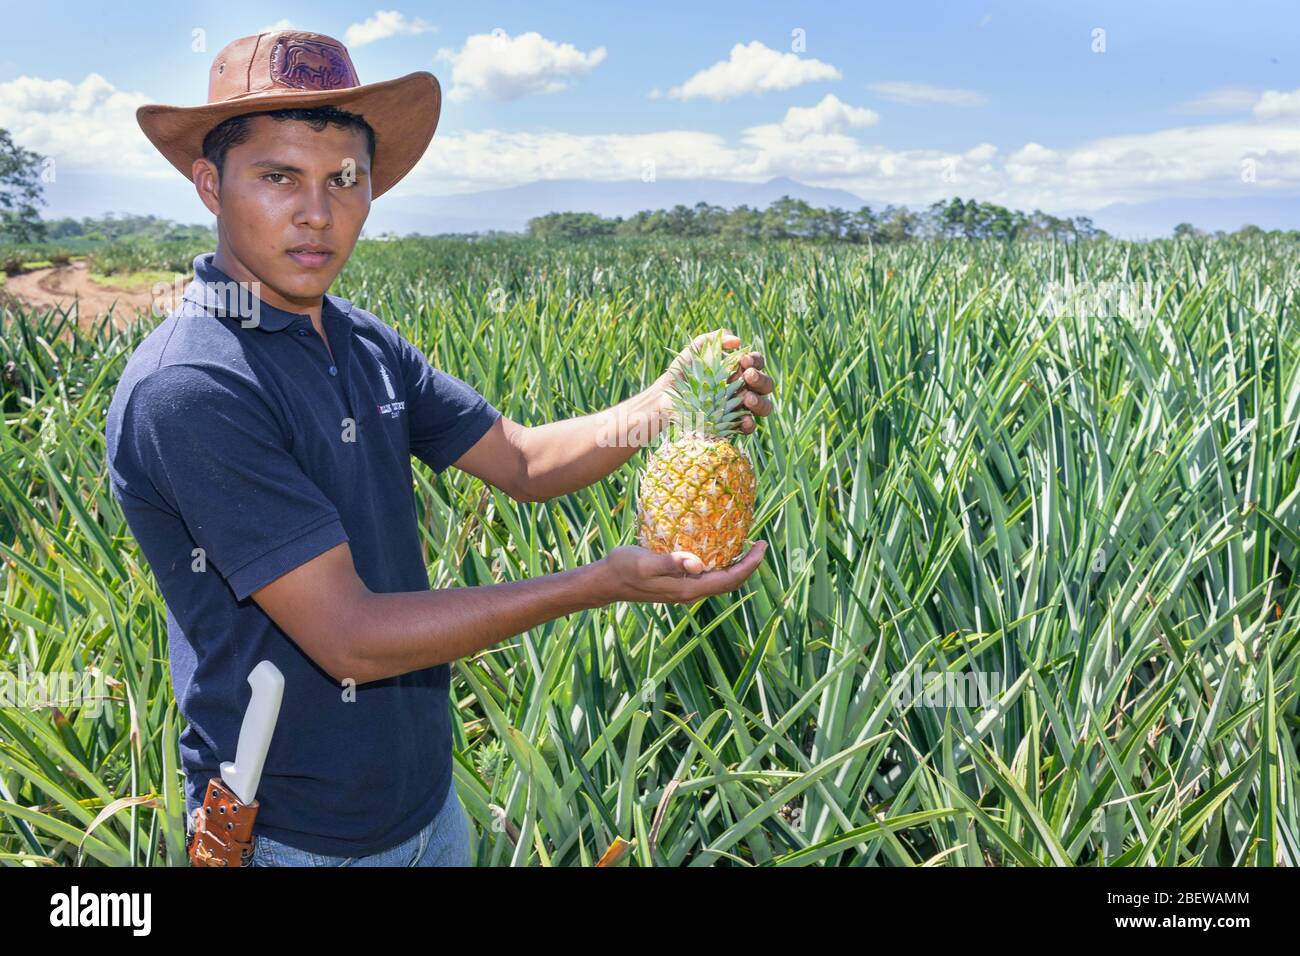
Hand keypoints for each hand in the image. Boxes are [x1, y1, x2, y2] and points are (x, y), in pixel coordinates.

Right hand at [594, 541, 767, 604]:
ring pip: (720, 581)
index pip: (729, 579)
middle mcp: (690, 592)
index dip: (750, 564)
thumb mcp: (645, 562)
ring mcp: (684, 590)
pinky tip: (719, 549)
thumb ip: (672, 562)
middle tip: (760, 544)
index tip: (761, 546)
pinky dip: (721, 564)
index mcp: (688, 588)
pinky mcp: (678, 585)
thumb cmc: (623, 568)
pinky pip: (708, 577)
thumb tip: (699, 563)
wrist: (607, 582)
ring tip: (746, 545)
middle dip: (748, 565)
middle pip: (730, 582)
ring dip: (736, 565)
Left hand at [658, 329, 775, 435]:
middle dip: (760, 379)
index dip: (755, 360)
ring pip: (764, 406)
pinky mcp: (732, 426)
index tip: (743, 360)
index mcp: (739, 370)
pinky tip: (744, 420)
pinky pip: (749, 427)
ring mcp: (740, 409)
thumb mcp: (694, 352)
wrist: (664, 399)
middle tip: (747, 376)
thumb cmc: (682, 373)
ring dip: (760, 402)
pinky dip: (750, 424)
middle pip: (765, 384)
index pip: (757, 363)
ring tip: (747, 399)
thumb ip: (712, 340)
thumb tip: (737, 341)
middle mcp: (744, 388)